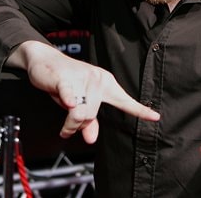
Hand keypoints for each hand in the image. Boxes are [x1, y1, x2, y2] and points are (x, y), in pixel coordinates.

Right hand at [7, 41, 159, 142]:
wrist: (44, 61)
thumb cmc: (65, 83)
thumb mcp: (78, 103)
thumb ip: (87, 120)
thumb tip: (91, 139)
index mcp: (105, 84)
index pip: (124, 100)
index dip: (140, 110)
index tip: (155, 117)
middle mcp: (97, 79)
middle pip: (92, 113)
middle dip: (78, 124)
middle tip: (68, 126)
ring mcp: (82, 77)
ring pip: (81, 111)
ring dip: (69, 123)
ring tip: (63, 122)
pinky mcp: (65, 78)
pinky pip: (70, 95)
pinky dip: (69, 100)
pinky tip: (69, 102)